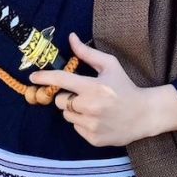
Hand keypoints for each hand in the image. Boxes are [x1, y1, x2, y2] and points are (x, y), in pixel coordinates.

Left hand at [30, 33, 176, 146]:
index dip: (45, 78)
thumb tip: (70, 37)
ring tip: (92, 107)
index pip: (61, 81)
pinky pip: (76, 128)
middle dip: (67, 96)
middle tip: (83, 94)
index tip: (33, 77)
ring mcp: (91, 126)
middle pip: (61, 101)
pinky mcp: (93, 139)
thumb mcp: (109, 65)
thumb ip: (87, 53)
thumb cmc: (125, 86)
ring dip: (74, 110)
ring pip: (67, 115)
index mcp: (93, 87)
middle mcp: (90, 107)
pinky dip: (82, 123)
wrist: (144, 114)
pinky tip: (97, 118)